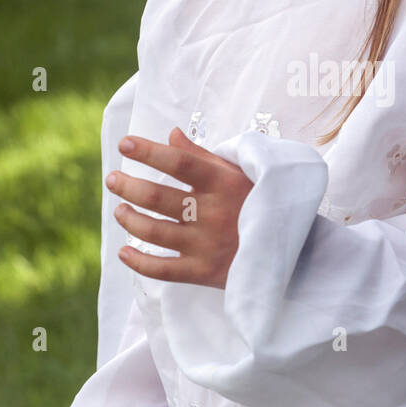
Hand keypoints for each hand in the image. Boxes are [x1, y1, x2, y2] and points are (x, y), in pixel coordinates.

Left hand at [106, 127, 253, 288]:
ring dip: (129, 219)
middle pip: (157, 197)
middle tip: (113, 180)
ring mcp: (206, 244)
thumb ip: (203, 156)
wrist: (292, 251)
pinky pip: (162, 270)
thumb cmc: (262, 204)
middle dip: (128, 186)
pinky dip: (138, 262)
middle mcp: (212, 213)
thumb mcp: (240, 174)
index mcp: (223, 183)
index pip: (179, 162)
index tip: (124, 144)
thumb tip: (172, 134)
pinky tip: (124, 252)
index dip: (148, 152)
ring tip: (120, 210)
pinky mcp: (204, 272)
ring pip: (154, 231)